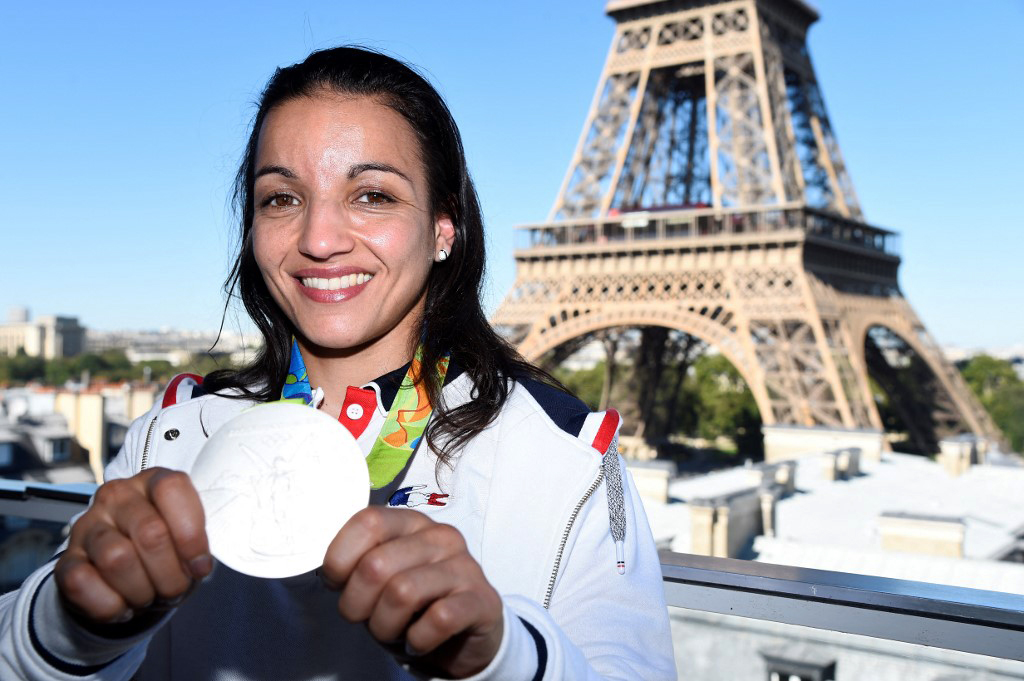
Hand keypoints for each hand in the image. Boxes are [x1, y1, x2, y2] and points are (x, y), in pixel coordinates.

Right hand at [54, 467, 212, 624]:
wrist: (125, 580)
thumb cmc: (166, 553)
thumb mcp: (189, 540)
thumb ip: (197, 541)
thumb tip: (199, 564)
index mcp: (152, 481)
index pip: (172, 488)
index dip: (192, 535)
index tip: (200, 566)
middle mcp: (116, 496)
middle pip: (150, 533)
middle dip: (171, 574)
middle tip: (175, 589)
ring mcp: (86, 526)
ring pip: (116, 559)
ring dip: (141, 591)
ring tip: (149, 595)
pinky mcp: (64, 561)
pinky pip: (81, 583)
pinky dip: (110, 606)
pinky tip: (123, 605)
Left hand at [321, 507, 502, 678]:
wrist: (464, 637)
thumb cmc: (414, 605)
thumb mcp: (382, 579)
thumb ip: (359, 563)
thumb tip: (326, 570)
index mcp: (411, 522)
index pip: (367, 522)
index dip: (340, 559)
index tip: (339, 584)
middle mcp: (440, 537)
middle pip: (376, 564)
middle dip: (357, 604)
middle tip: (367, 618)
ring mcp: (465, 566)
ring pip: (402, 593)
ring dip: (385, 626)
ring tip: (393, 631)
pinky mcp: (482, 600)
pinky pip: (438, 619)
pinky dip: (417, 640)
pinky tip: (418, 641)